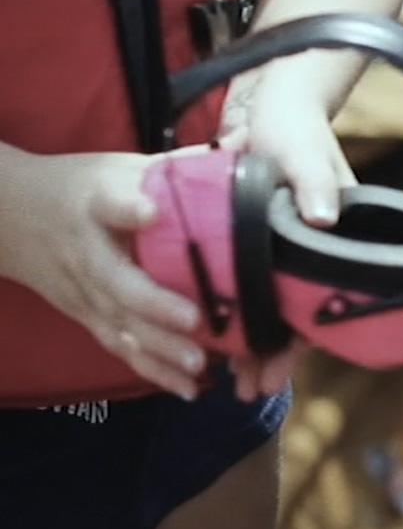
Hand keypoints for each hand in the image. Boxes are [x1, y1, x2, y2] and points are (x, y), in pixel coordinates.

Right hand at [1, 151, 205, 398]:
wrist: (6, 215)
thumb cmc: (80, 186)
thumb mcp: (121, 167)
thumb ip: (183, 162)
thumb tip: (251, 139)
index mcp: (94, 204)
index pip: (107, 203)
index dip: (128, 207)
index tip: (149, 210)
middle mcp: (86, 252)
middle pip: (116, 282)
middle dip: (154, 305)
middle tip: (194, 322)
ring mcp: (83, 292)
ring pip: (119, 325)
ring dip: (159, 350)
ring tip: (200, 368)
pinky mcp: (87, 317)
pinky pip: (119, 347)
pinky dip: (152, 370)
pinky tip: (188, 389)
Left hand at [218, 66, 358, 398]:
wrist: (270, 102)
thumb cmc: (295, 128)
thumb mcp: (305, 153)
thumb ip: (316, 181)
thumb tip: (323, 215)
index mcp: (328, 243)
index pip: (317, 306)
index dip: (297, 344)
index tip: (274, 373)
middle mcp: (306, 255)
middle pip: (290, 318)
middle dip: (269, 356)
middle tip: (244, 389)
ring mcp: (276, 252)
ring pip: (263, 310)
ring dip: (246, 343)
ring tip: (224, 376)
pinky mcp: (248, 243)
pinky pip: (240, 288)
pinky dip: (226, 312)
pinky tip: (206, 334)